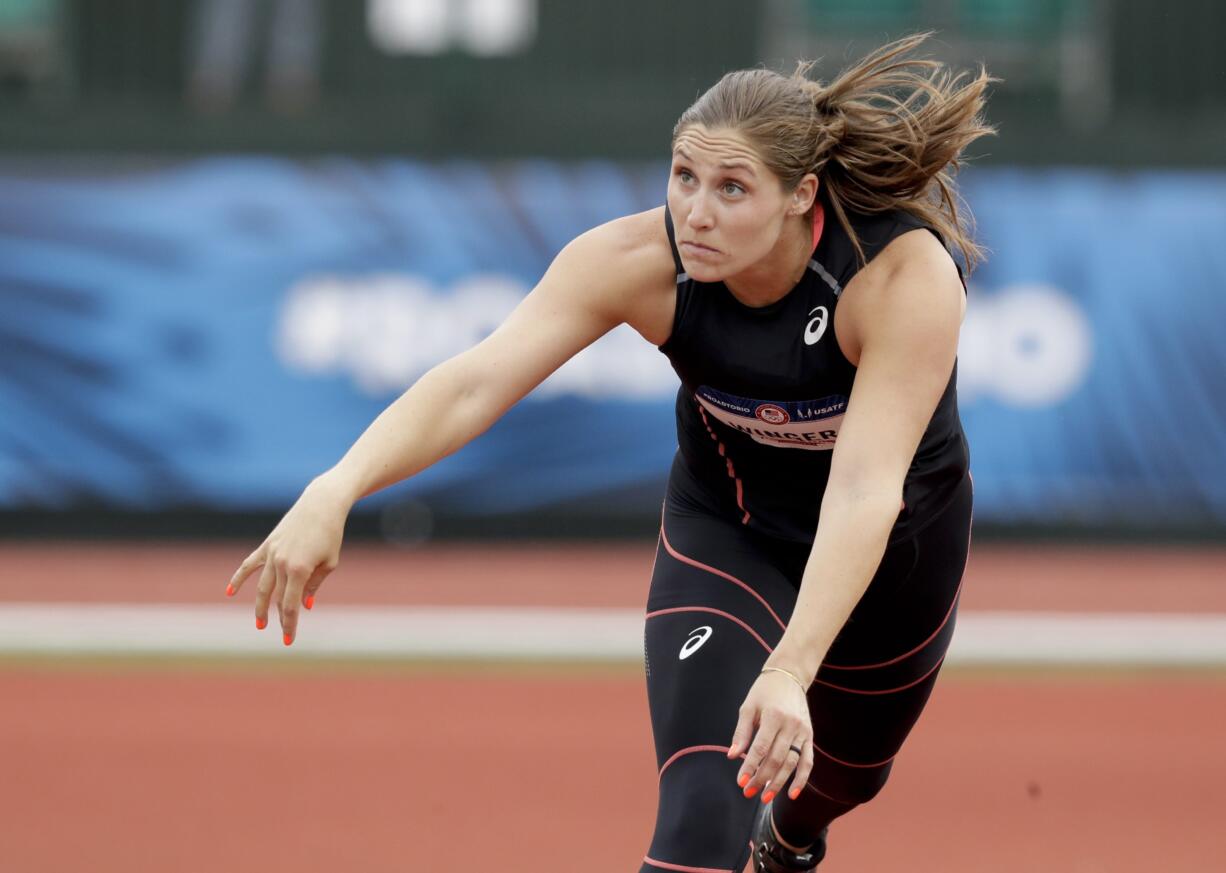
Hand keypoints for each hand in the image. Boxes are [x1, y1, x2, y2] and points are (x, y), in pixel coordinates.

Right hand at [226, 475, 351, 644]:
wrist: (321, 505)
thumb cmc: (330, 534)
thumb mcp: (329, 563)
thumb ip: (314, 585)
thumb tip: (304, 606)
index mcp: (300, 570)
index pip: (291, 605)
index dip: (289, 624)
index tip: (289, 640)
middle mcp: (282, 563)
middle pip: (277, 598)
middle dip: (279, 618)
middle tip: (282, 635)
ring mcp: (272, 553)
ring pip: (262, 586)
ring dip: (260, 606)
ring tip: (260, 624)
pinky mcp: (267, 545)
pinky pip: (249, 565)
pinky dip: (238, 579)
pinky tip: (229, 593)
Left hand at [728, 668, 813, 802]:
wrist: (789, 676)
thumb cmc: (764, 692)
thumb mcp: (748, 707)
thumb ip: (741, 732)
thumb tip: (732, 756)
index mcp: (774, 716)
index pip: (761, 747)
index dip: (750, 766)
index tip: (740, 781)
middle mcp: (791, 725)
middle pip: (776, 759)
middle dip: (762, 778)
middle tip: (748, 792)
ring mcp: (803, 732)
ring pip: (792, 763)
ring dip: (779, 782)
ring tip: (765, 797)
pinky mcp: (810, 736)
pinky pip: (808, 761)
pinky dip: (801, 778)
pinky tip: (793, 794)